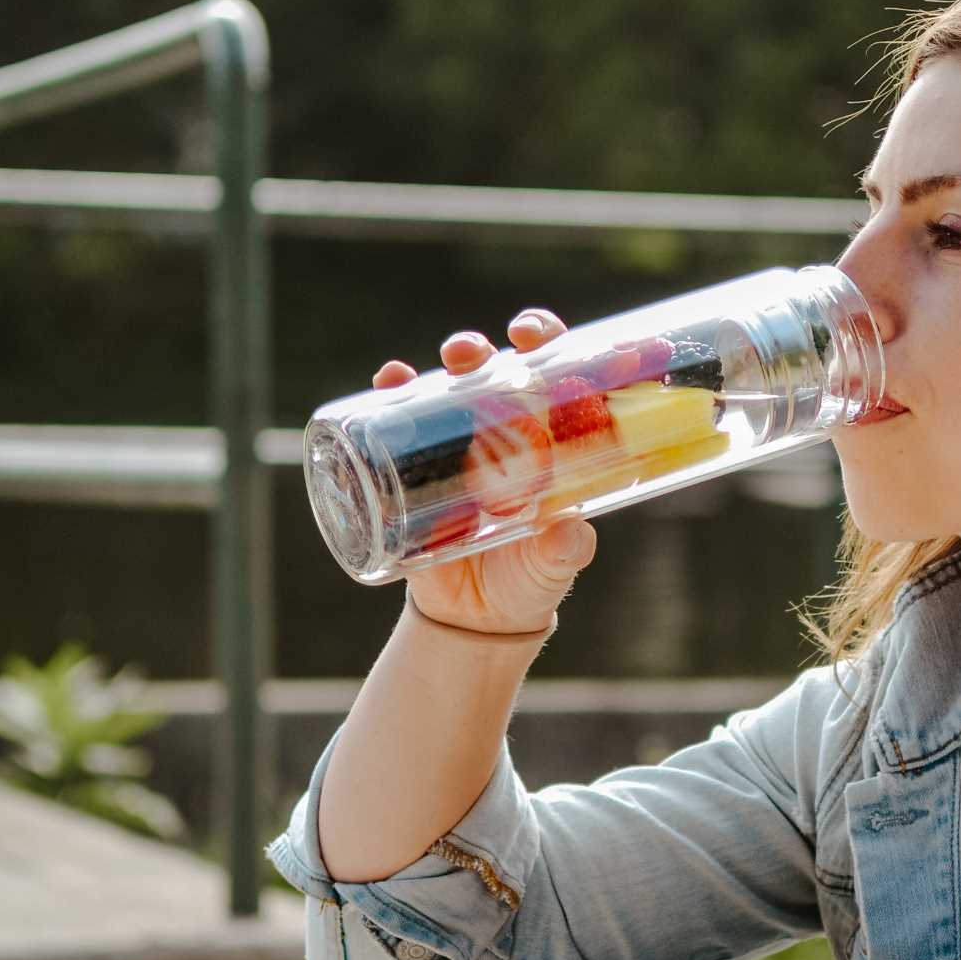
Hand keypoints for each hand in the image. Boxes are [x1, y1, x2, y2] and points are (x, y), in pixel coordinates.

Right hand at [372, 309, 596, 634]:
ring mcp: (460, 443)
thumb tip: (570, 533)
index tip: (567, 341)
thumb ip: (565, 551)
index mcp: (552, 445)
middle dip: (513, 342)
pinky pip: (400, 417)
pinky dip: (392, 391)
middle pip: (509, 367)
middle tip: (514, 342)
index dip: (566, 349)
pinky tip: (391, 380)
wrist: (473, 619)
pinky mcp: (416, 464)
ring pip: (459, 381)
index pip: (563, 380)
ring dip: (461, 354)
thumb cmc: (529, 580)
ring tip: (458, 358)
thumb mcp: (554, 566)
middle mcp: (508, 432)